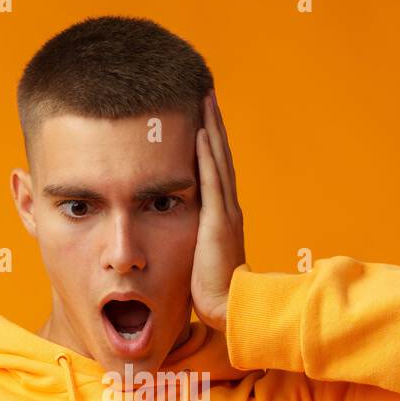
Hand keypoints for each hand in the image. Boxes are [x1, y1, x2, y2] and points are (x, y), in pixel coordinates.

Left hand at [191, 88, 247, 331]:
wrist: (228, 307)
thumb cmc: (211, 289)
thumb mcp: (197, 257)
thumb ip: (189, 240)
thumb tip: (170, 235)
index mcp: (222, 215)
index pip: (215, 170)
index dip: (210, 142)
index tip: (201, 117)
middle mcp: (227, 207)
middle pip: (220, 155)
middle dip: (213, 124)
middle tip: (205, 93)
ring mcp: (225, 211)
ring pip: (218, 159)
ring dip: (211, 128)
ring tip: (204, 99)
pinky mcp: (218, 220)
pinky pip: (212, 179)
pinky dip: (208, 153)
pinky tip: (201, 131)